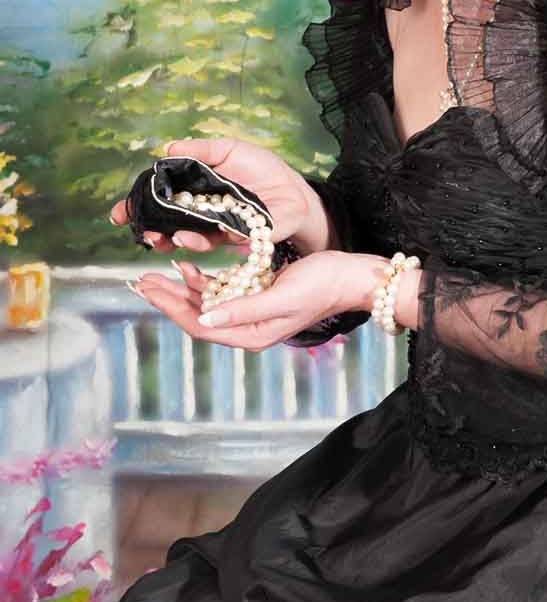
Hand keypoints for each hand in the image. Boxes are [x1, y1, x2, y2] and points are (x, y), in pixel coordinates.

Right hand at [109, 137, 333, 256]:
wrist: (296, 189)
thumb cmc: (263, 169)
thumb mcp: (230, 150)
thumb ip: (200, 151)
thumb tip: (167, 149)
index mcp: (196, 193)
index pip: (160, 202)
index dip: (137, 208)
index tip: (117, 215)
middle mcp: (203, 215)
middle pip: (169, 226)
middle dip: (152, 232)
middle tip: (142, 233)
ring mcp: (221, 230)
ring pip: (192, 239)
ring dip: (178, 240)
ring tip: (169, 237)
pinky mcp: (242, 239)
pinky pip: (221, 242)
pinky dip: (206, 240)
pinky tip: (195, 236)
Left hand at [130, 252, 396, 350]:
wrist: (351, 276)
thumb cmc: (322, 285)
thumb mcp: (281, 296)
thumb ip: (243, 309)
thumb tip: (204, 317)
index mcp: (251, 334)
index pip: (199, 326)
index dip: (170, 309)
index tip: (148, 291)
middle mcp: (247, 328)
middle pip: (196, 316)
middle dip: (167, 298)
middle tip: (140, 281)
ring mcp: (252, 312)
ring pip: (205, 303)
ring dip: (180, 288)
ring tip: (154, 273)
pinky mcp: (257, 295)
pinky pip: (222, 292)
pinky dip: (202, 280)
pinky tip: (189, 266)